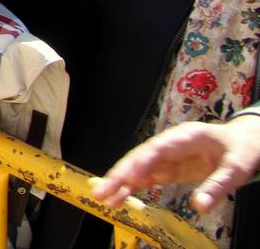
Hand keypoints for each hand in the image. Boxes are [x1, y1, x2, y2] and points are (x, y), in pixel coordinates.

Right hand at [92, 116, 259, 212]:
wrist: (240, 142)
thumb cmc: (238, 150)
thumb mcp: (236, 169)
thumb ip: (217, 186)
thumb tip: (199, 206)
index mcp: (185, 137)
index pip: (157, 149)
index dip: (140, 162)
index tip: (128, 178)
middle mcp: (168, 144)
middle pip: (140, 157)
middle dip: (120, 173)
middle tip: (102, 190)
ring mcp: (165, 156)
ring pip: (136, 167)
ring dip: (119, 182)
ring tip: (102, 197)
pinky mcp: (165, 168)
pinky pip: (144, 177)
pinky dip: (130, 187)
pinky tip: (117, 197)